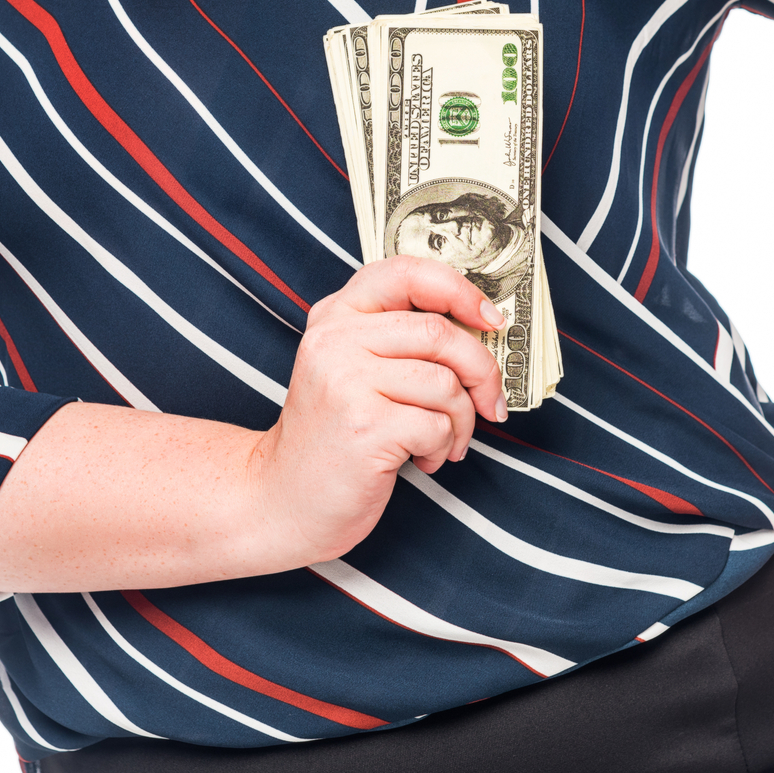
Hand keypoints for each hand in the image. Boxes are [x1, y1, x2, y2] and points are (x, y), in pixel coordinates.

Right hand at [248, 256, 505, 565]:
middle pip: (440, 333)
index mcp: (335, 316)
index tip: (490, 319)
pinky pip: (436, 426)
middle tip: (490, 403)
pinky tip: (422, 461)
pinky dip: (443, 449)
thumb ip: (398, 339)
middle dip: (482, 372)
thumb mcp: (351, 370)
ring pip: (445, 384)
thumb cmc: (333, 436)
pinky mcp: (363, 427)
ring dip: (461, 421)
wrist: (283, 499)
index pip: (405, 273)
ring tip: (443, 442)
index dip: (459, 290)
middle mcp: (335, 341)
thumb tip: (481, 330)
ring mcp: (346, 383)